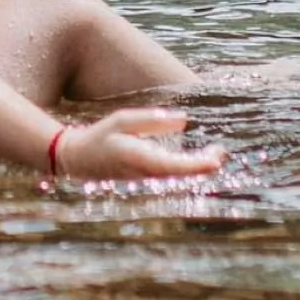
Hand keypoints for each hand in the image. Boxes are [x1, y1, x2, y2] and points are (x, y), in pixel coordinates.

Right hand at [55, 110, 224, 182]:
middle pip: (181, 174)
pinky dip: (188, 167)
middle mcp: (144, 173)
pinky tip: (202, 158)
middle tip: (222, 150)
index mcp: (138, 158)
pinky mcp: (146, 178)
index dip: (196, 166)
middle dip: (203, 164)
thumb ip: (152, 120)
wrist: (78, 159)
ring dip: (198, 165)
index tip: (215, 161)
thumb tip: (183, 120)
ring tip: (217, 151)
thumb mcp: (122, 120)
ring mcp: (146, 179)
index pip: (172, 166)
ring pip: (178, 177)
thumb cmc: (100, 136)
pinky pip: (172, 175)